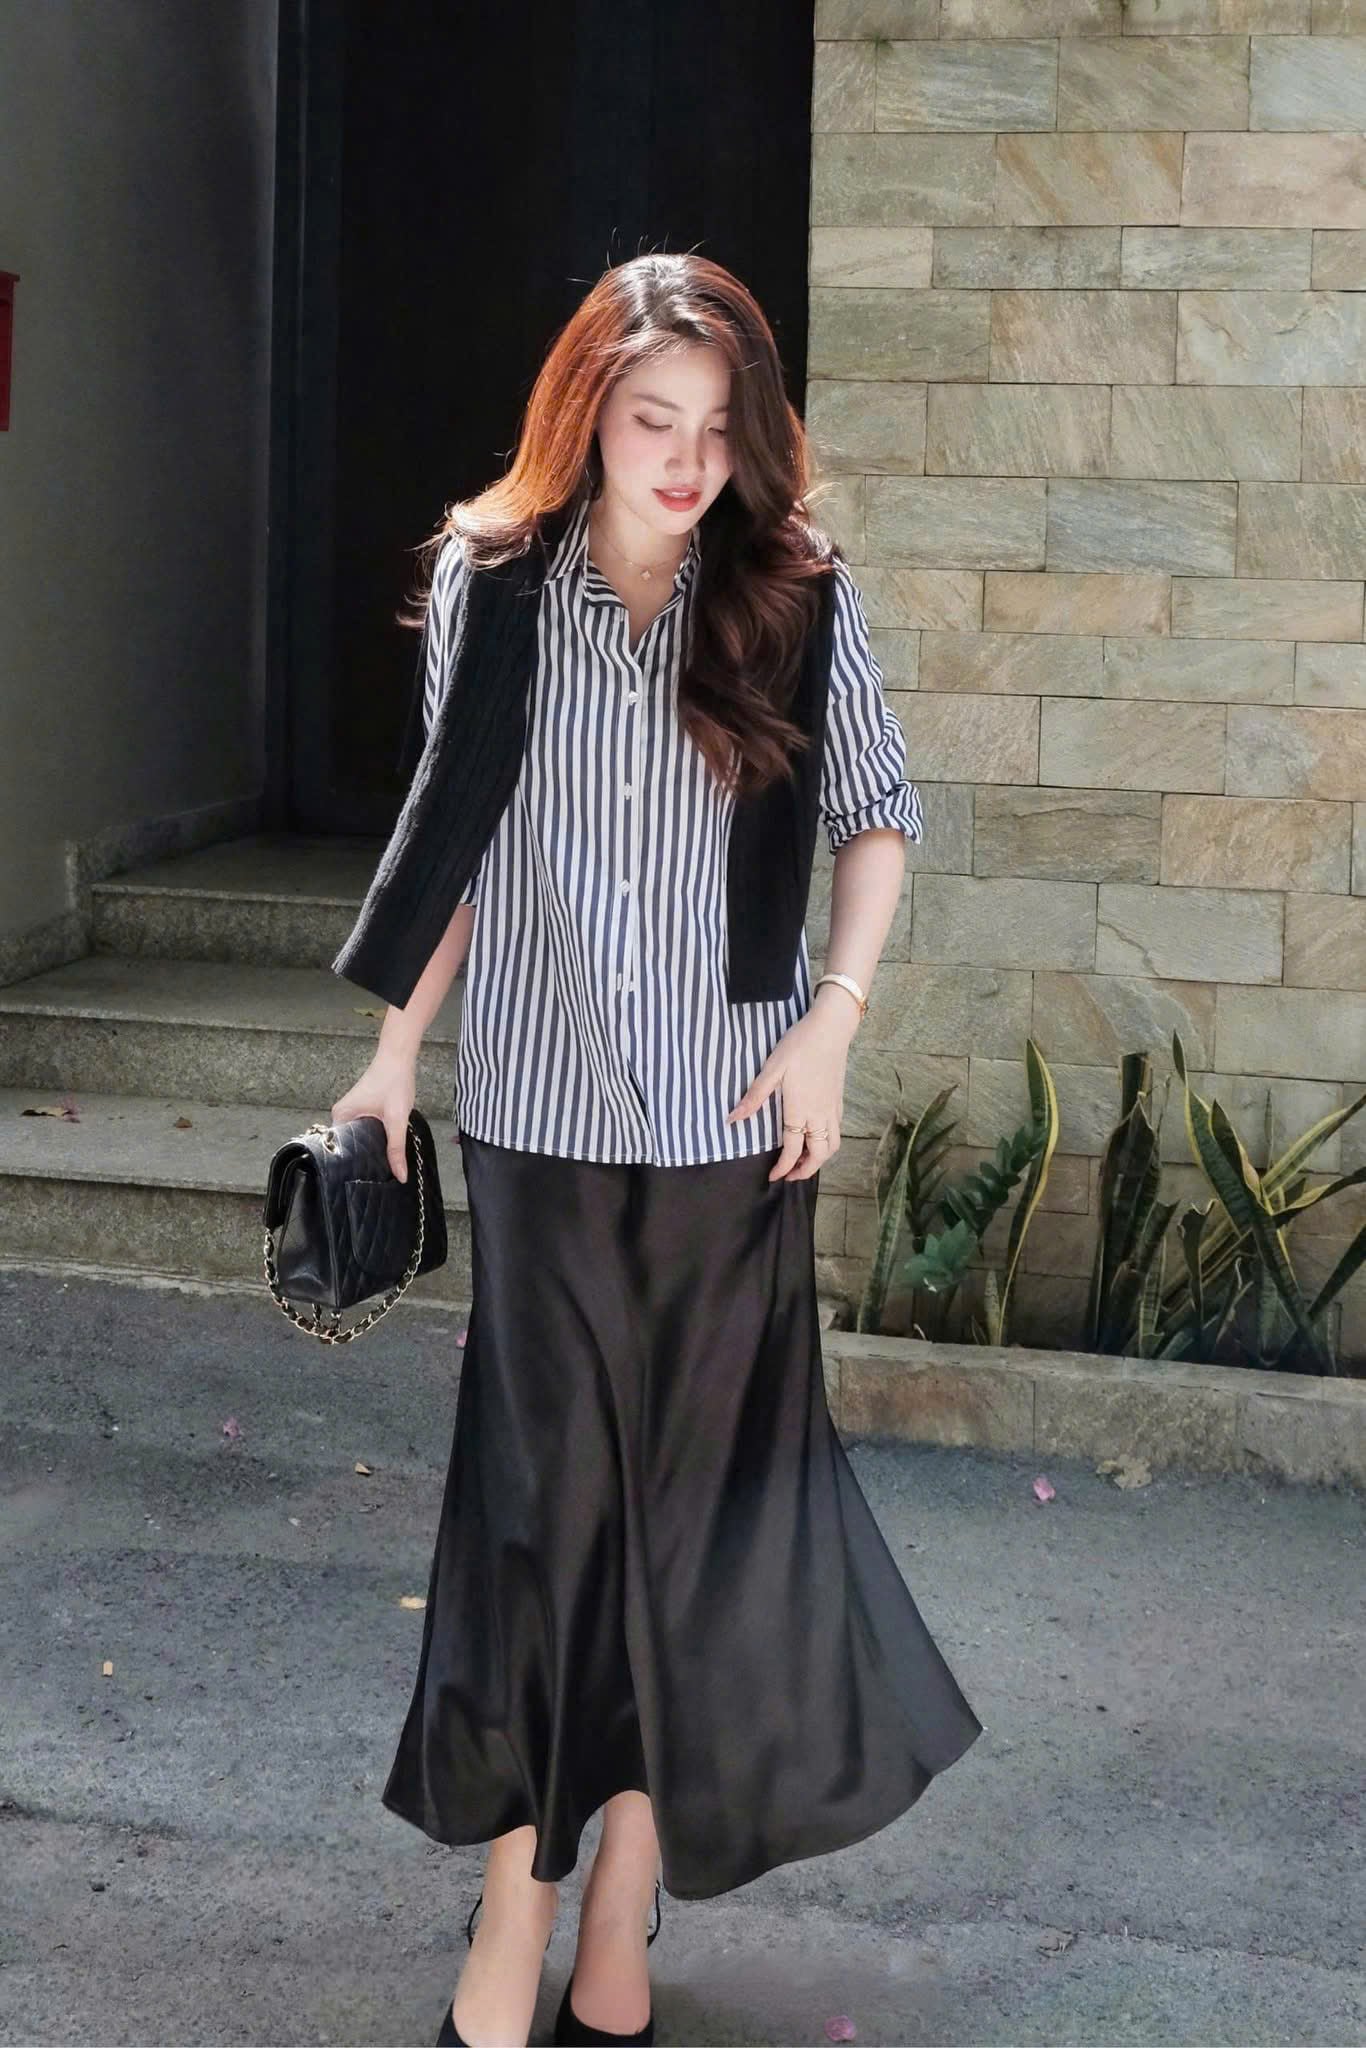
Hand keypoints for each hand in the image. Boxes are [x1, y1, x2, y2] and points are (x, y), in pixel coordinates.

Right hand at [331, 1050, 416, 1182]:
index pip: (340, 1150)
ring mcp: (350, 1112)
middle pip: (350, 1146)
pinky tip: (383, 1148)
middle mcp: (341, 1115)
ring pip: (358, 1139)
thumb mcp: (397, 1118)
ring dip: (370, 1149)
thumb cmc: (394, 1081)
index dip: (354, 1165)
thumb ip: (397, 1148)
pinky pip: (364, 1130)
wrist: (399, 1057)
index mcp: (341, 1116)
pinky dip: (373, 1138)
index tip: (365, 1181)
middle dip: (364, 1159)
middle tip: (377, 1178)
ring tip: (381, 1167)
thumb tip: (400, 1175)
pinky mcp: (361, 1110)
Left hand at [725, 997, 855, 1181]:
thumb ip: (754, 1097)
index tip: (773, 1176)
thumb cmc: (799, 1046)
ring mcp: (832, 1109)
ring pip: (832, 1146)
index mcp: (800, 1111)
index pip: (793, 1151)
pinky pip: (837, 1132)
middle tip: (789, 1175)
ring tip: (803, 1160)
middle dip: (805, 1171)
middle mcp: (820, 1115)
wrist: (830, 1029)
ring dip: (819, 1159)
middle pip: (819, 1155)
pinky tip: (815, 1136)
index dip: (783, 1168)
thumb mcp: (771, 1069)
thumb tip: (732, 1119)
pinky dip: (827, 1143)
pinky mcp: (839, 1101)